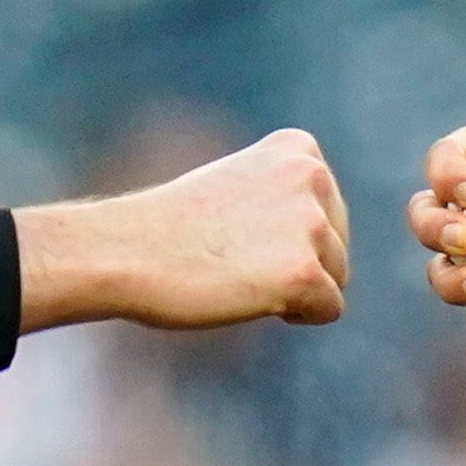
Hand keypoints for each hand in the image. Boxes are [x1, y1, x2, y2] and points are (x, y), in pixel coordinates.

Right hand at [17, 129, 351, 331]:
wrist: (126, 251)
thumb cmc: (174, 227)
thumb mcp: (241, 185)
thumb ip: (288, 196)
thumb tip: (331, 233)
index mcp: (298, 148)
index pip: (329, 211)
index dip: (290, 235)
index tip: (240, 228)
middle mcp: (312, 176)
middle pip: (339, 245)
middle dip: (300, 263)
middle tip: (235, 256)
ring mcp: (310, 223)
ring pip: (337, 277)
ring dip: (295, 289)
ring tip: (239, 273)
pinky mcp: (303, 272)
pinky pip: (330, 309)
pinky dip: (297, 316)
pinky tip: (250, 297)